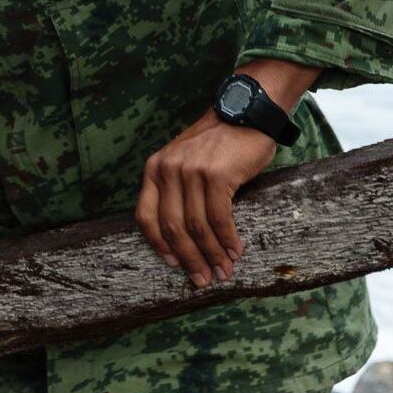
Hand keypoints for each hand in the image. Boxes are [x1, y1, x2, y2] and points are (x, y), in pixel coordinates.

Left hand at [137, 59, 319, 288]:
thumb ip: (176, 190)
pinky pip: (220, 218)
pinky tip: (235, 251)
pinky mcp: (217, 175)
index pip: (145, 217)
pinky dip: (227, 240)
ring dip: (211, 254)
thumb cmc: (219, 143)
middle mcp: (168, 169)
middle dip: (188, 259)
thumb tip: (183, 239)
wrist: (247, 113)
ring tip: (223, 270)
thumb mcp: (184, 161)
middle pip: (172, 228)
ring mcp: (191, 171)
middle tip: (202, 279)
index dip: (159, 246)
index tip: (174, 265)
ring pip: (197, 227)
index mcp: (155, 168)